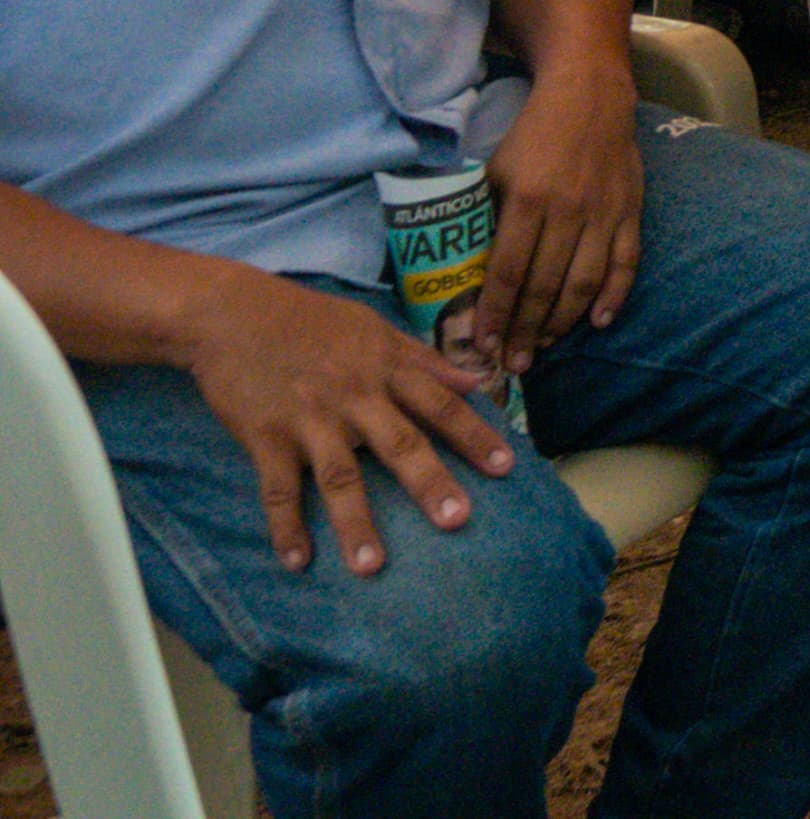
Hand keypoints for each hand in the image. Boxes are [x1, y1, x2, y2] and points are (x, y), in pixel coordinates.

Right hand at [176, 263, 513, 574]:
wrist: (231, 313)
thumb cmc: (309, 320)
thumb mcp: (373, 328)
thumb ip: (423, 359)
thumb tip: (474, 381)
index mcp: (385, 367)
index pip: (440, 404)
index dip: (475, 435)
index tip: (507, 467)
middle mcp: (354, 396)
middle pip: (399, 442)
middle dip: (429, 482)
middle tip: (457, 520)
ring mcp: (308, 419)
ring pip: (338, 476)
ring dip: (355, 522)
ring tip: (372, 566)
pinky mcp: (265, 436)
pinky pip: (277, 489)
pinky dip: (286, 526)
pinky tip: (297, 561)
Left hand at [467, 68, 642, 374]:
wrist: (591, 95)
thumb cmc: (533, 135)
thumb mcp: (496, 170)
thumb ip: (487, 219)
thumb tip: (471, 275)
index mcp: (527, 200)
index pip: (507, 273)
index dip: (495, 315)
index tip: (483, 347)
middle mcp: (568, 211)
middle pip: (544, 287)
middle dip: (525, 332)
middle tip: (513, 364)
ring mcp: (605, 213)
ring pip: (584, 283)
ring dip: (562, 323)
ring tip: (544, 347)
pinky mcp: (631, 210)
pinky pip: (626, 262)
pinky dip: (614, 296)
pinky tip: (599, 322)